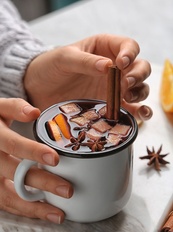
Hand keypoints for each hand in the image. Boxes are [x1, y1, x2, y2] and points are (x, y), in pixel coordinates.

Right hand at [0, 98, 72, 222]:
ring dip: (34, 207)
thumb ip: (15, 107)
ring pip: (8, 196)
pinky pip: (6, 203)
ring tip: (59, 214)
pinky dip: (25, 210)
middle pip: (14, 174)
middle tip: (67, 190)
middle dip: (42, 183)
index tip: (54, 159)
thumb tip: (34, 112)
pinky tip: (44, 213)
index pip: (13, 145)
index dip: (32, 152)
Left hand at [24, 34, 151, 121]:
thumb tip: (108, 67)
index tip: (121, 63)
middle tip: (125, 83)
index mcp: (105, 48)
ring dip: (140, 93)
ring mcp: (113, 88)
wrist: (39, 88)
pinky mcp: (110, 106)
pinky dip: (138, 112)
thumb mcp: (65, 58)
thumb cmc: (50, 66)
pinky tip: (140, 115)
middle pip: (139, 68)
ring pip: (139, 88)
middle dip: (137, 75)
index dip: (130, 54)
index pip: (128, 46)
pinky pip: (130, 109)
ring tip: (128, 98)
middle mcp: (114, 69)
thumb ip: (85, 61)